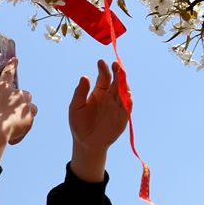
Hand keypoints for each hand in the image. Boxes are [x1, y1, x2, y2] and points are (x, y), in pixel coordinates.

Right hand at [0, 59, 36, 162]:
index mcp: (1, 88)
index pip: (7, 72)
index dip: (11, 65)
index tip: (15, 59)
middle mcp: (16, 95)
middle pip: (25, 94)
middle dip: (21, 101)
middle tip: (13, 111)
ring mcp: (25, 106)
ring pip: (32, 108)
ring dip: (26, 114)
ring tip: (17, 124)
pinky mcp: (30, 119)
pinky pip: (28, 124)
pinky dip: (21, 131)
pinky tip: (12, 138)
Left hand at [67, 59, 128, 181]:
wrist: (84, 142)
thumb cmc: (79, 123)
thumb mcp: (76, 106)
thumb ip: (80, 92)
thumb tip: (84, 77)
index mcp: (100, 91)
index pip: (104, 77)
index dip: (103, 69)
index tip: (100, 61)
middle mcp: (110, 97)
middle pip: (117, 82)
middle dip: (118, 72)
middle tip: (116, 64)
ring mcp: (117, 107)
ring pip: (124, 92)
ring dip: (124, 84)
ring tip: (122, 76)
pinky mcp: (122, 118)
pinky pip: (127, 109)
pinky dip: (128, 102)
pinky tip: (127, 95)